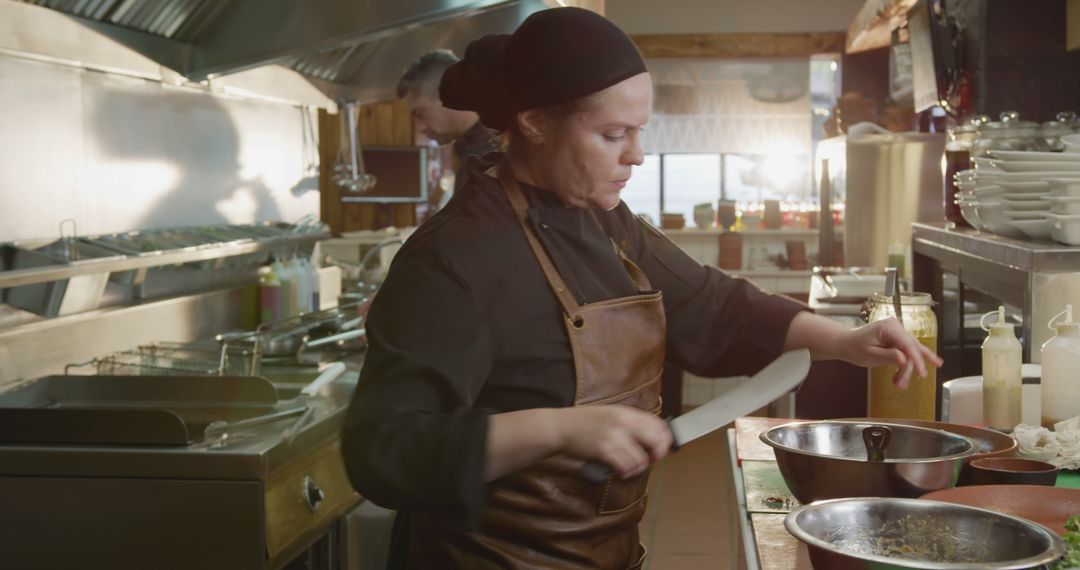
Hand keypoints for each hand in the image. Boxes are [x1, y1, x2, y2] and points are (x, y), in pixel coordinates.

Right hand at [555, 405, 671, 478]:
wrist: (561, 427)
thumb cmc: (585, 423)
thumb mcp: (611, 414)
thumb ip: (631, 423)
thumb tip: (654, 437)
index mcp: (627, 413)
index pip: (658, 425)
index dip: (664, 440)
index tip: (661, 448)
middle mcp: (623, 422)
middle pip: (656, 441)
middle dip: (656, 455)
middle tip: (649, 460)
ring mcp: (613, 436)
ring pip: (641, 460)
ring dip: (637, 468)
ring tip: (628, 467)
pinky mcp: (603, 450)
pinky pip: (625, 467)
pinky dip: (625, 473)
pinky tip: (619, 471)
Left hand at [839, 317, 942, 388]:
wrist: (847, 343)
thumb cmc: (855, 348)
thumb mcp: (870, 355)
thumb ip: (888, 356)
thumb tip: (905, 359)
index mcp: (888, 327)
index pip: (908, 345)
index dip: (917, 360)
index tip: (922, 374)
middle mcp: (896, 326)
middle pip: (911, 349)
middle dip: (908, 368)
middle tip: (901, 384)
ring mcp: (898, 330)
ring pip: (912, 351)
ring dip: (908, 368)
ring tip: (900, 384)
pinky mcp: (899, 336)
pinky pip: (908, 350)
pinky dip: (908, 362)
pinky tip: (927, 367)